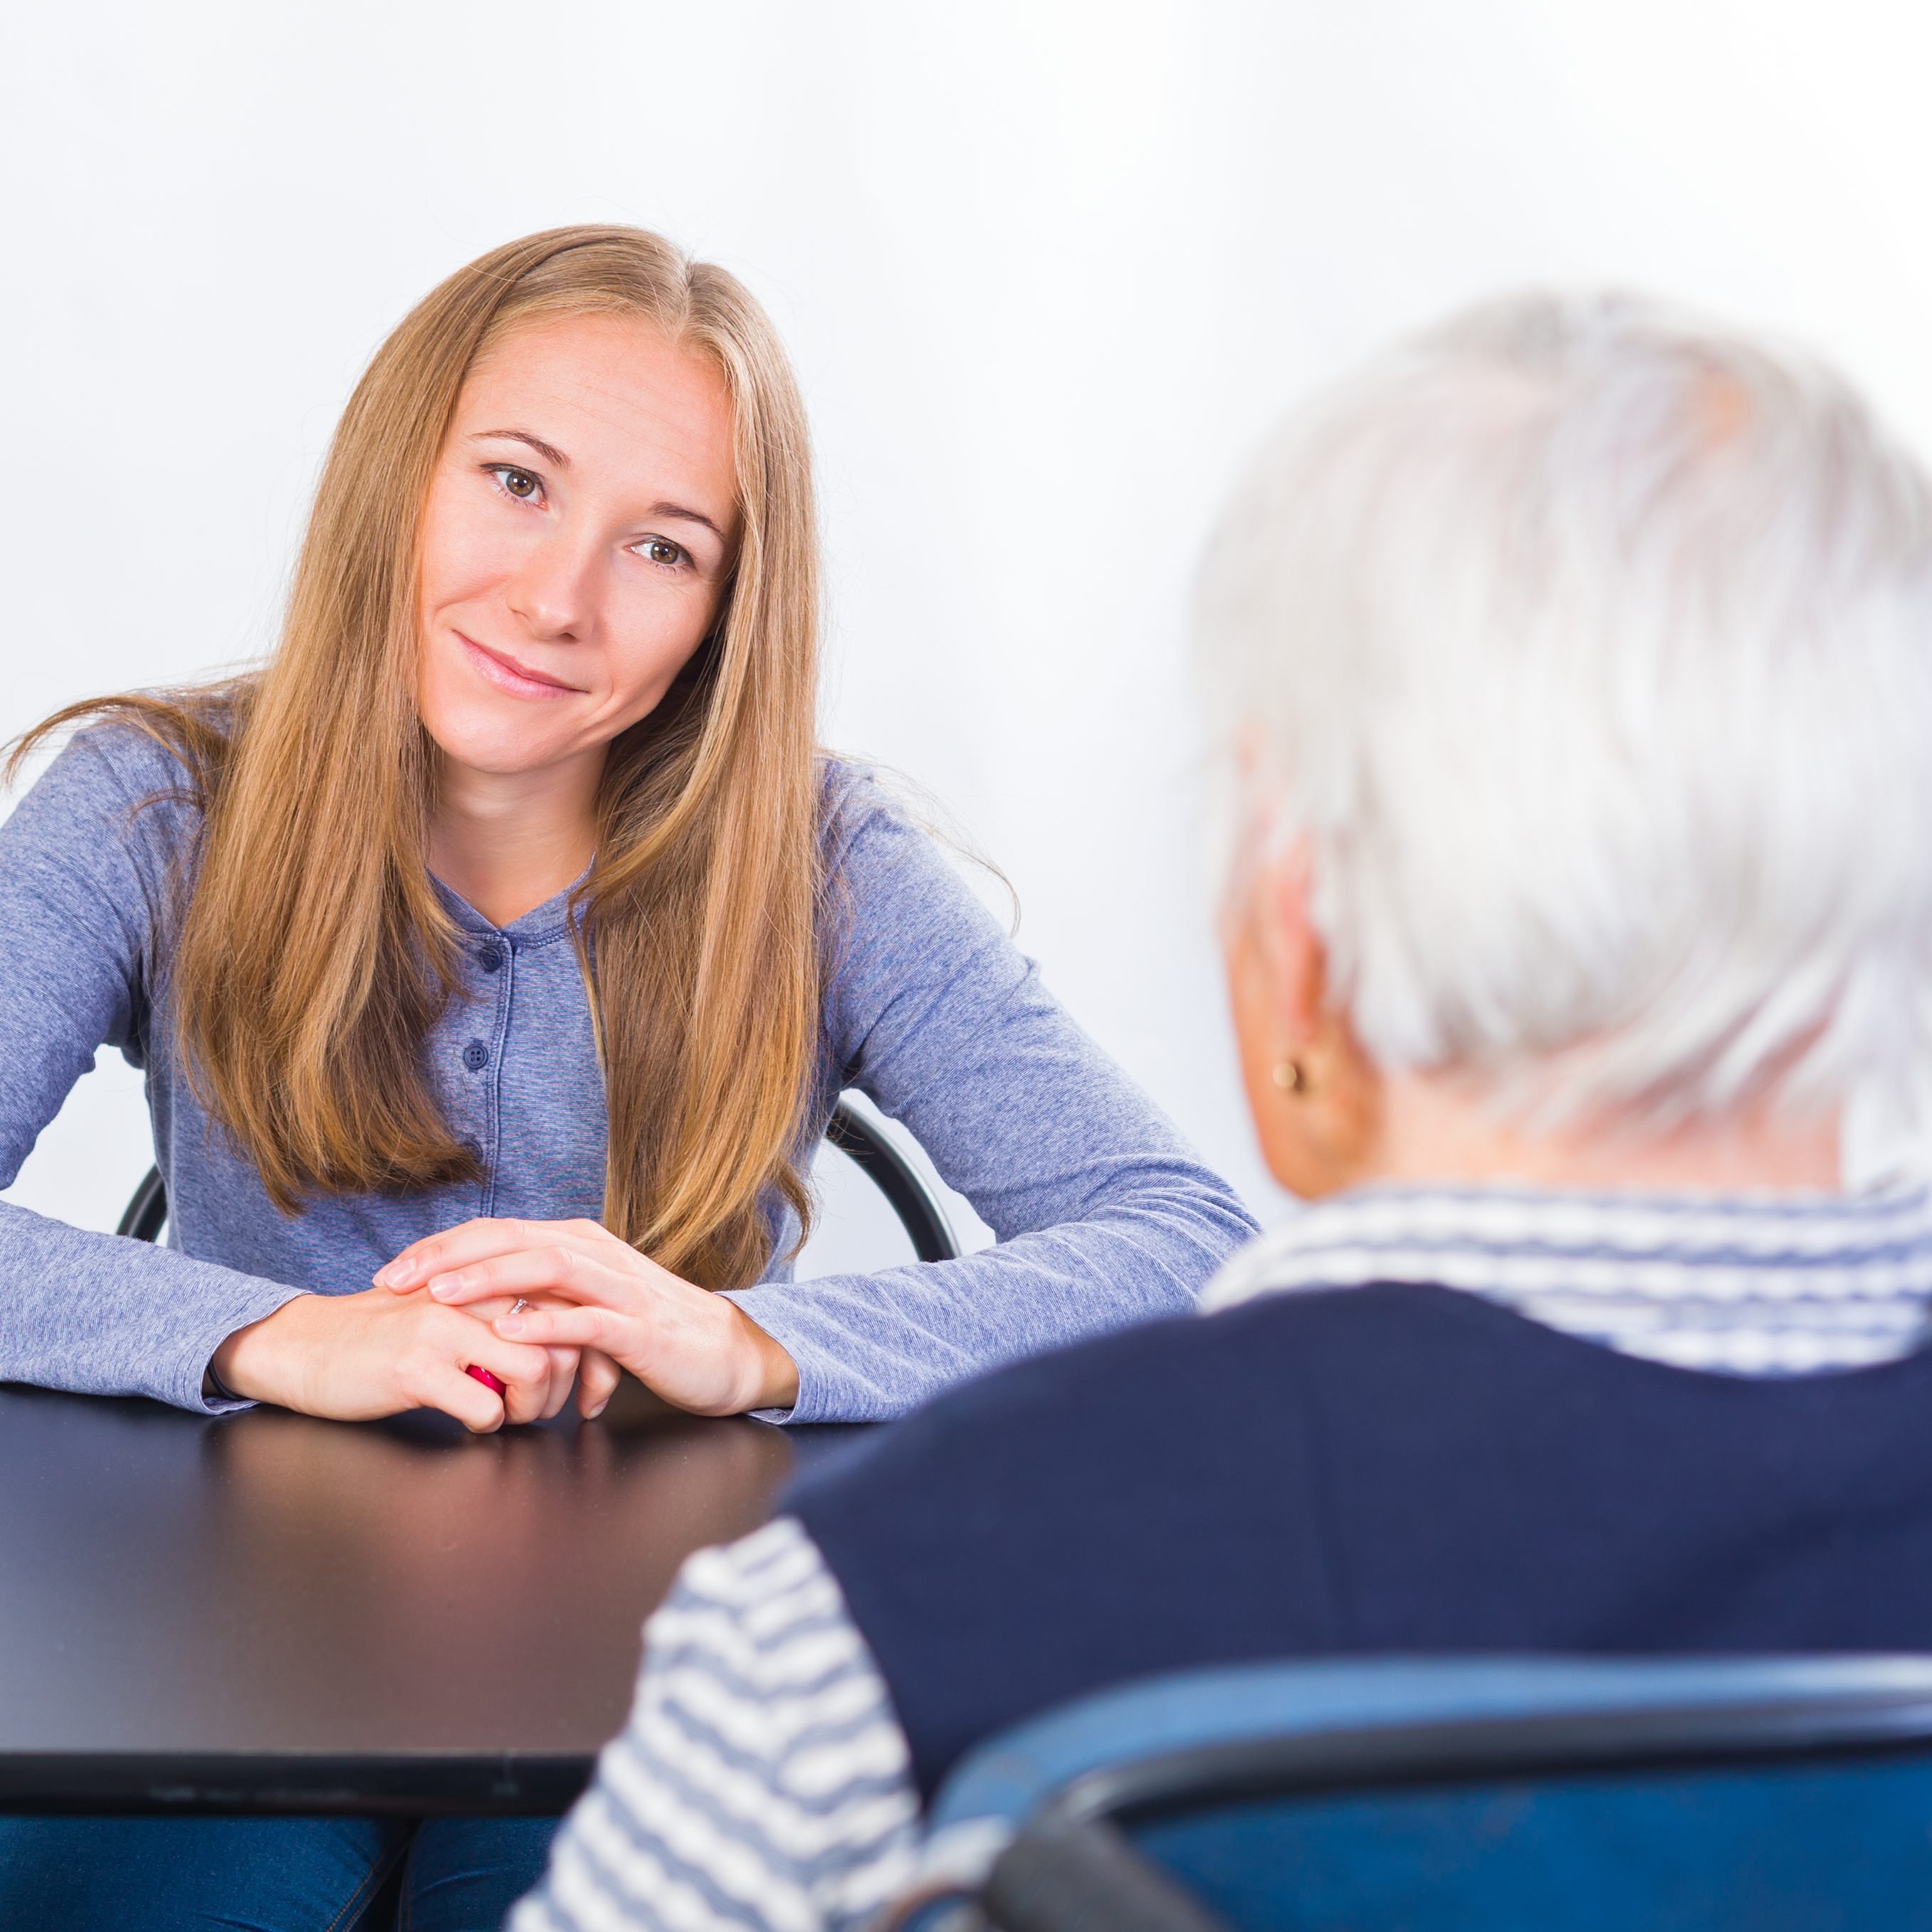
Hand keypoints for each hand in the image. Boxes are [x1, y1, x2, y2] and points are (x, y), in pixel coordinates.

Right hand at [210, 1286, 578, 1431]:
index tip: (577, 1378)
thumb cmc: (378, 1336)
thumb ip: (499, 1315)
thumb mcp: (446, 1310)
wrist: (301, 1346)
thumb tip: (561, 1342)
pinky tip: (468, 1420)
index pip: (566, 1301)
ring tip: (508, 1414)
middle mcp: (469, 1294)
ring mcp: (444, 1329)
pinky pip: (486, 1407)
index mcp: (481, 1276)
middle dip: (566, 1381)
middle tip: (541, 1405)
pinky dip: (489, 1424)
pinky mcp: (417, 1369)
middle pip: (564, 1334)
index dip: (583, 1346)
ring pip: (535, 1368)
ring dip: (533, 1406)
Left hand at [374, 1218, 800, 1416]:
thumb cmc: (652, 1333)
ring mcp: (620, 1288)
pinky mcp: (641, 1327)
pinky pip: (589, 1321)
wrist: (725, 1354)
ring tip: (441, 1296)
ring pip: (546, 1268)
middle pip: (511, 1239)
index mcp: (577, 1244)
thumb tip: (482, 1318)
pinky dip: (547, 1324)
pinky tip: (511, 1334)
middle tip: (396, 1279)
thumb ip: (541, 1302)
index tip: (393, 1272)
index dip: (441, 1248)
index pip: (497, 1233)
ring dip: (489, 1280)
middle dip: (447, 1257)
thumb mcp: (586, 1308)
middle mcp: (595, 1254)